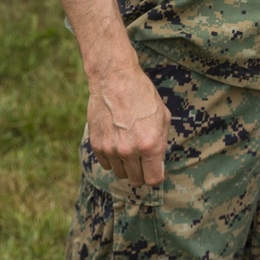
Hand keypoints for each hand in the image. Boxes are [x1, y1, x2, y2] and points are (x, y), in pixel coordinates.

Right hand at [86, 63, 171, 185]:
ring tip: (129, 146)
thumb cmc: (143, 95)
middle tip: (142, 158)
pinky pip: (106, 164)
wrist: (115, 79)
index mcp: (150, 145)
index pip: (153, 179)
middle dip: (141, 171)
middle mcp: (130, 151)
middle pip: (135, 179)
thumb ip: (161, 143)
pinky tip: (117, 142)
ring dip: (126, 165)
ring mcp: (111, 149)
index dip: (155, 175)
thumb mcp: (163, 117)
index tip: (154, 169)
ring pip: (120, 173)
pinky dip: (112, 158)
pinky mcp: (97, 145)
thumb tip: (158, 164)